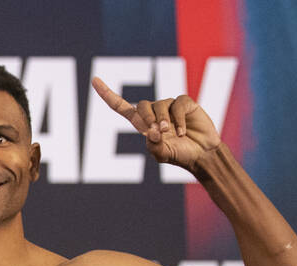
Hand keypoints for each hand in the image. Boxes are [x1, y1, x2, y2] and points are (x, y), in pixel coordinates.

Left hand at [92, 78, 221, 170]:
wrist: (202, 154)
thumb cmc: (180, 155)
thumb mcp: (162, 155)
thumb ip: (154, 147)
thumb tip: (151, 132)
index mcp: (142, 124)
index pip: (121, 107)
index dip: (107, 94)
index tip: (94, 80)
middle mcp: (154, 112)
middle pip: (142, 105)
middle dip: (146, 117)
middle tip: (157, 132)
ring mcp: (170, 106)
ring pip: (160, 104)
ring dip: (163, 120)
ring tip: (170, 133)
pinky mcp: (185, 103)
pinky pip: (178, 104)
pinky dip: (179, 119)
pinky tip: (183, 132)